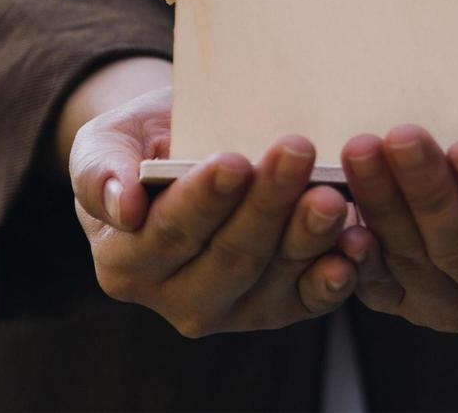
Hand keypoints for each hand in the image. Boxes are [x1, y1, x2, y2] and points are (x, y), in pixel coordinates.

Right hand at [61, 59, 358, 336]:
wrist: (173, 160)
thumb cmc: (137, 148)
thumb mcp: (104, 144)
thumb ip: (101, 172)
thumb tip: (122, 206)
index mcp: (124, 265)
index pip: (169, 233)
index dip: (203, 200)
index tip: (233, 160)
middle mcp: (173, 301)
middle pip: (229, 257)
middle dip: (267, 206)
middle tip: (297, 153)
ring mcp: (228, 313)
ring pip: (273, 278)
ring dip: (307, 238)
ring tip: (332, 195)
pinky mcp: (274, 311)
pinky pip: (309, 301)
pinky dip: (337, 275)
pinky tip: (357, 241)